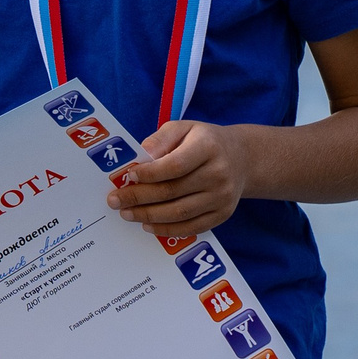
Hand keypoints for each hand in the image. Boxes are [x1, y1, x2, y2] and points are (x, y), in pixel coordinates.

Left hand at [109, 119, 250, 236]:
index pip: (175, 165)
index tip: (129, 176)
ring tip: (127, 213)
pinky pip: (192, 227)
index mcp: (209, 148)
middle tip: (115, 200)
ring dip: (149, 216)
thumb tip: (142, 154)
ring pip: (180, 213)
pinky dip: (167, 229)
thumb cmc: (204, 142)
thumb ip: (162, 138)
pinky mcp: (222, 214)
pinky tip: (148, 225)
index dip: (150, 173)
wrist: (242, 159)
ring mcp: (222, 197)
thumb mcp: (184, 128)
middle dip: (139, 197)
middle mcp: (219, 174)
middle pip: (173, 191)